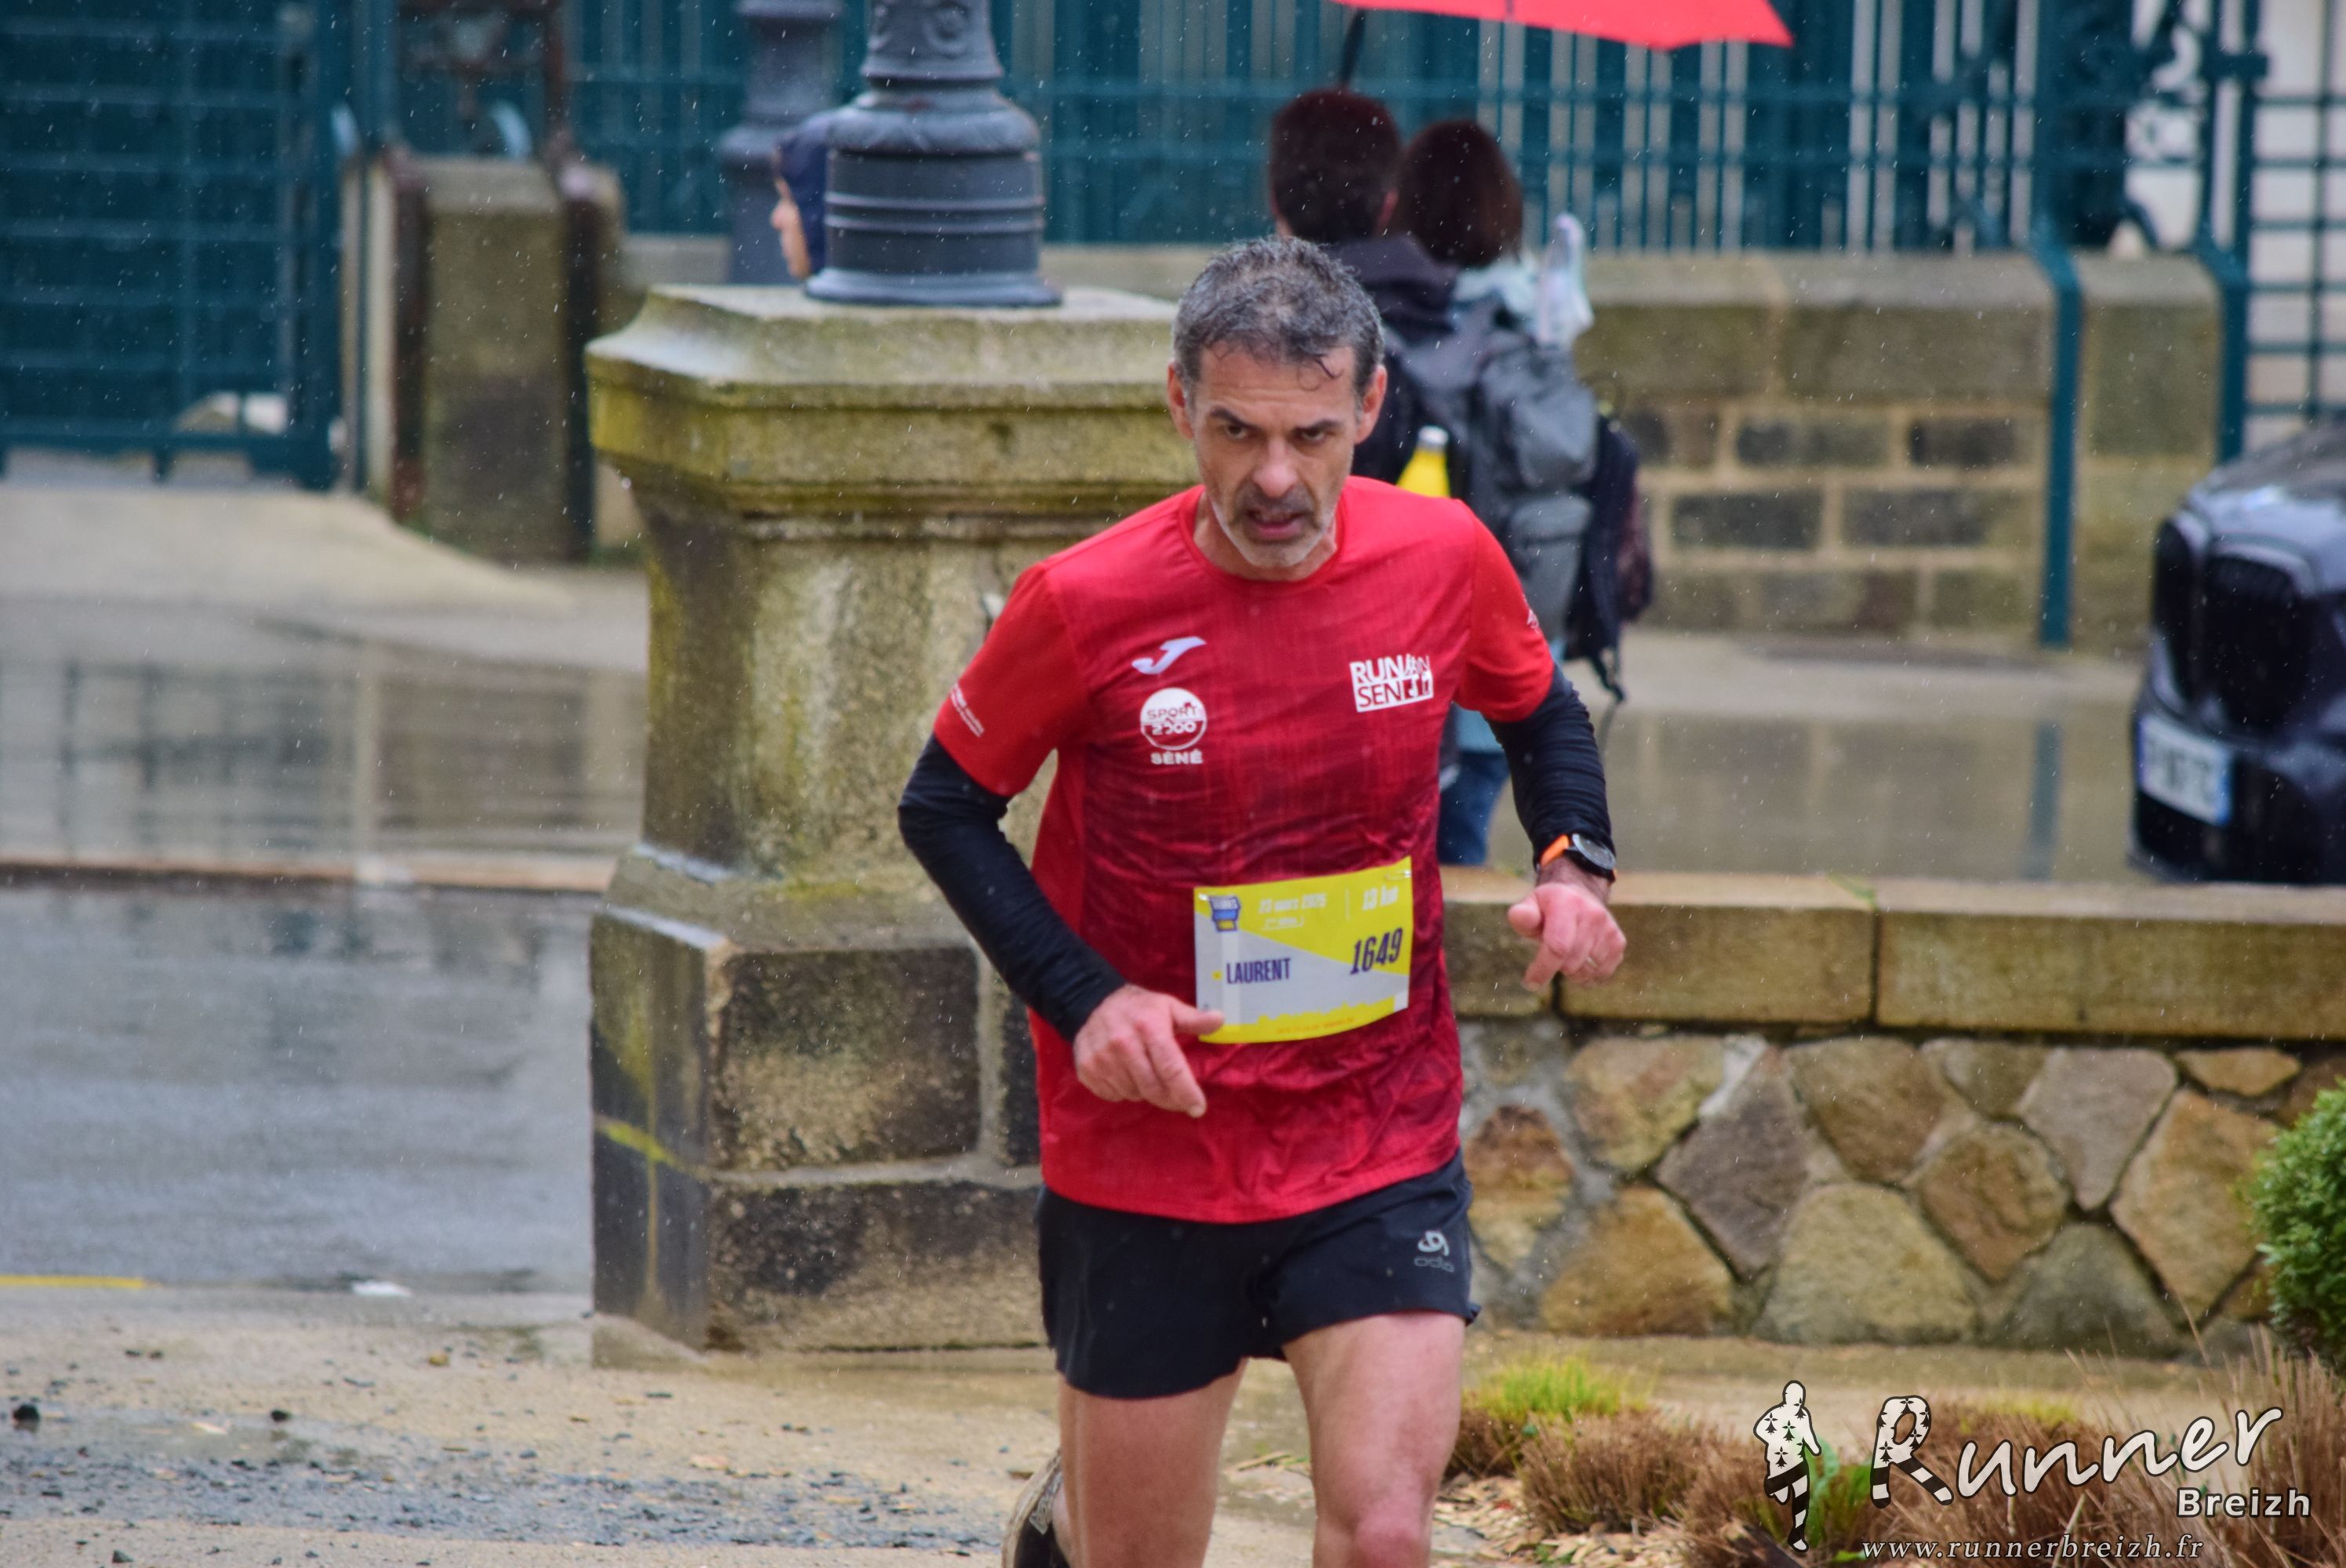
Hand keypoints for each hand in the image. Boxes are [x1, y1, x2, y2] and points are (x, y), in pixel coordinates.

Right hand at [1071, 985, 1223, 1117]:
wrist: (1090, 1002)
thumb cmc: (1138, 1008)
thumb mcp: (1168, 1006)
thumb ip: (1194, 1018)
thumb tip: (1220, 1019)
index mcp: (1148, 1028)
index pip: (1171, 1069)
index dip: (1187, 1093)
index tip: (1198, 1108)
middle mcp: (1124, 1045)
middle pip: (1154, 1088)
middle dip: (1170, 1098)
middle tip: (1178, 1098)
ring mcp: (1102, 1059)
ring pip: (1134, 1094)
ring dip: (1145, 1092)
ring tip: (1146, 1074)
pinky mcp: (1087, 1070)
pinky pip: (1113, 1095)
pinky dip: (1124, 1092)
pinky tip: (1126, 1076)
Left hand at [1505, 864, 1625, 989]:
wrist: (1579, 895)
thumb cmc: (1548, 908)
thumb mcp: (1531, 906)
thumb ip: (1522, 915)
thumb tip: (1518, 917)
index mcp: (1567, 903)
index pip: (1558, 947)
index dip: (1543, 969)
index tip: (1530, 983)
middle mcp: (1592, 914)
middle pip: (1571, 963)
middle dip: (1556, 968)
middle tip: (1551, 956)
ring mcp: (1609, 928)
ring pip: (1587, 971)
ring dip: (1573, 972)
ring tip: (1566, 956)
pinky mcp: (1618, 941)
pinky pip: (1603, 973)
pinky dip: (1589, 976)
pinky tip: (1581, 962)